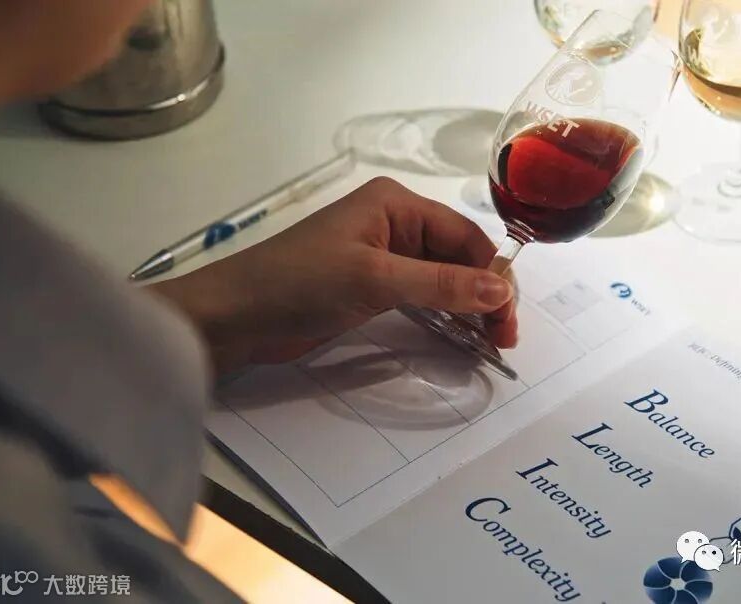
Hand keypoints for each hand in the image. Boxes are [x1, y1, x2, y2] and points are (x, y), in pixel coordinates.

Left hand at [150, 177, 517, 372]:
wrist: (232, 316)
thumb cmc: (298, 283)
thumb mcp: (374, 280)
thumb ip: (441, 285)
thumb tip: (501, 291)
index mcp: (395, 204)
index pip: (464, 236)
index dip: (492, 275)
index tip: (508, 317)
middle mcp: (394, 223)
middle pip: (458, 256)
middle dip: (485, 293)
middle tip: (503, 338)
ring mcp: (382, 256)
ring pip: (443, 278)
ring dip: (468, 306)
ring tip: (489, 341)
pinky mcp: (370, 286)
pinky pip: (421, 295)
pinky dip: (444, 313)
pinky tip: (460, 334)